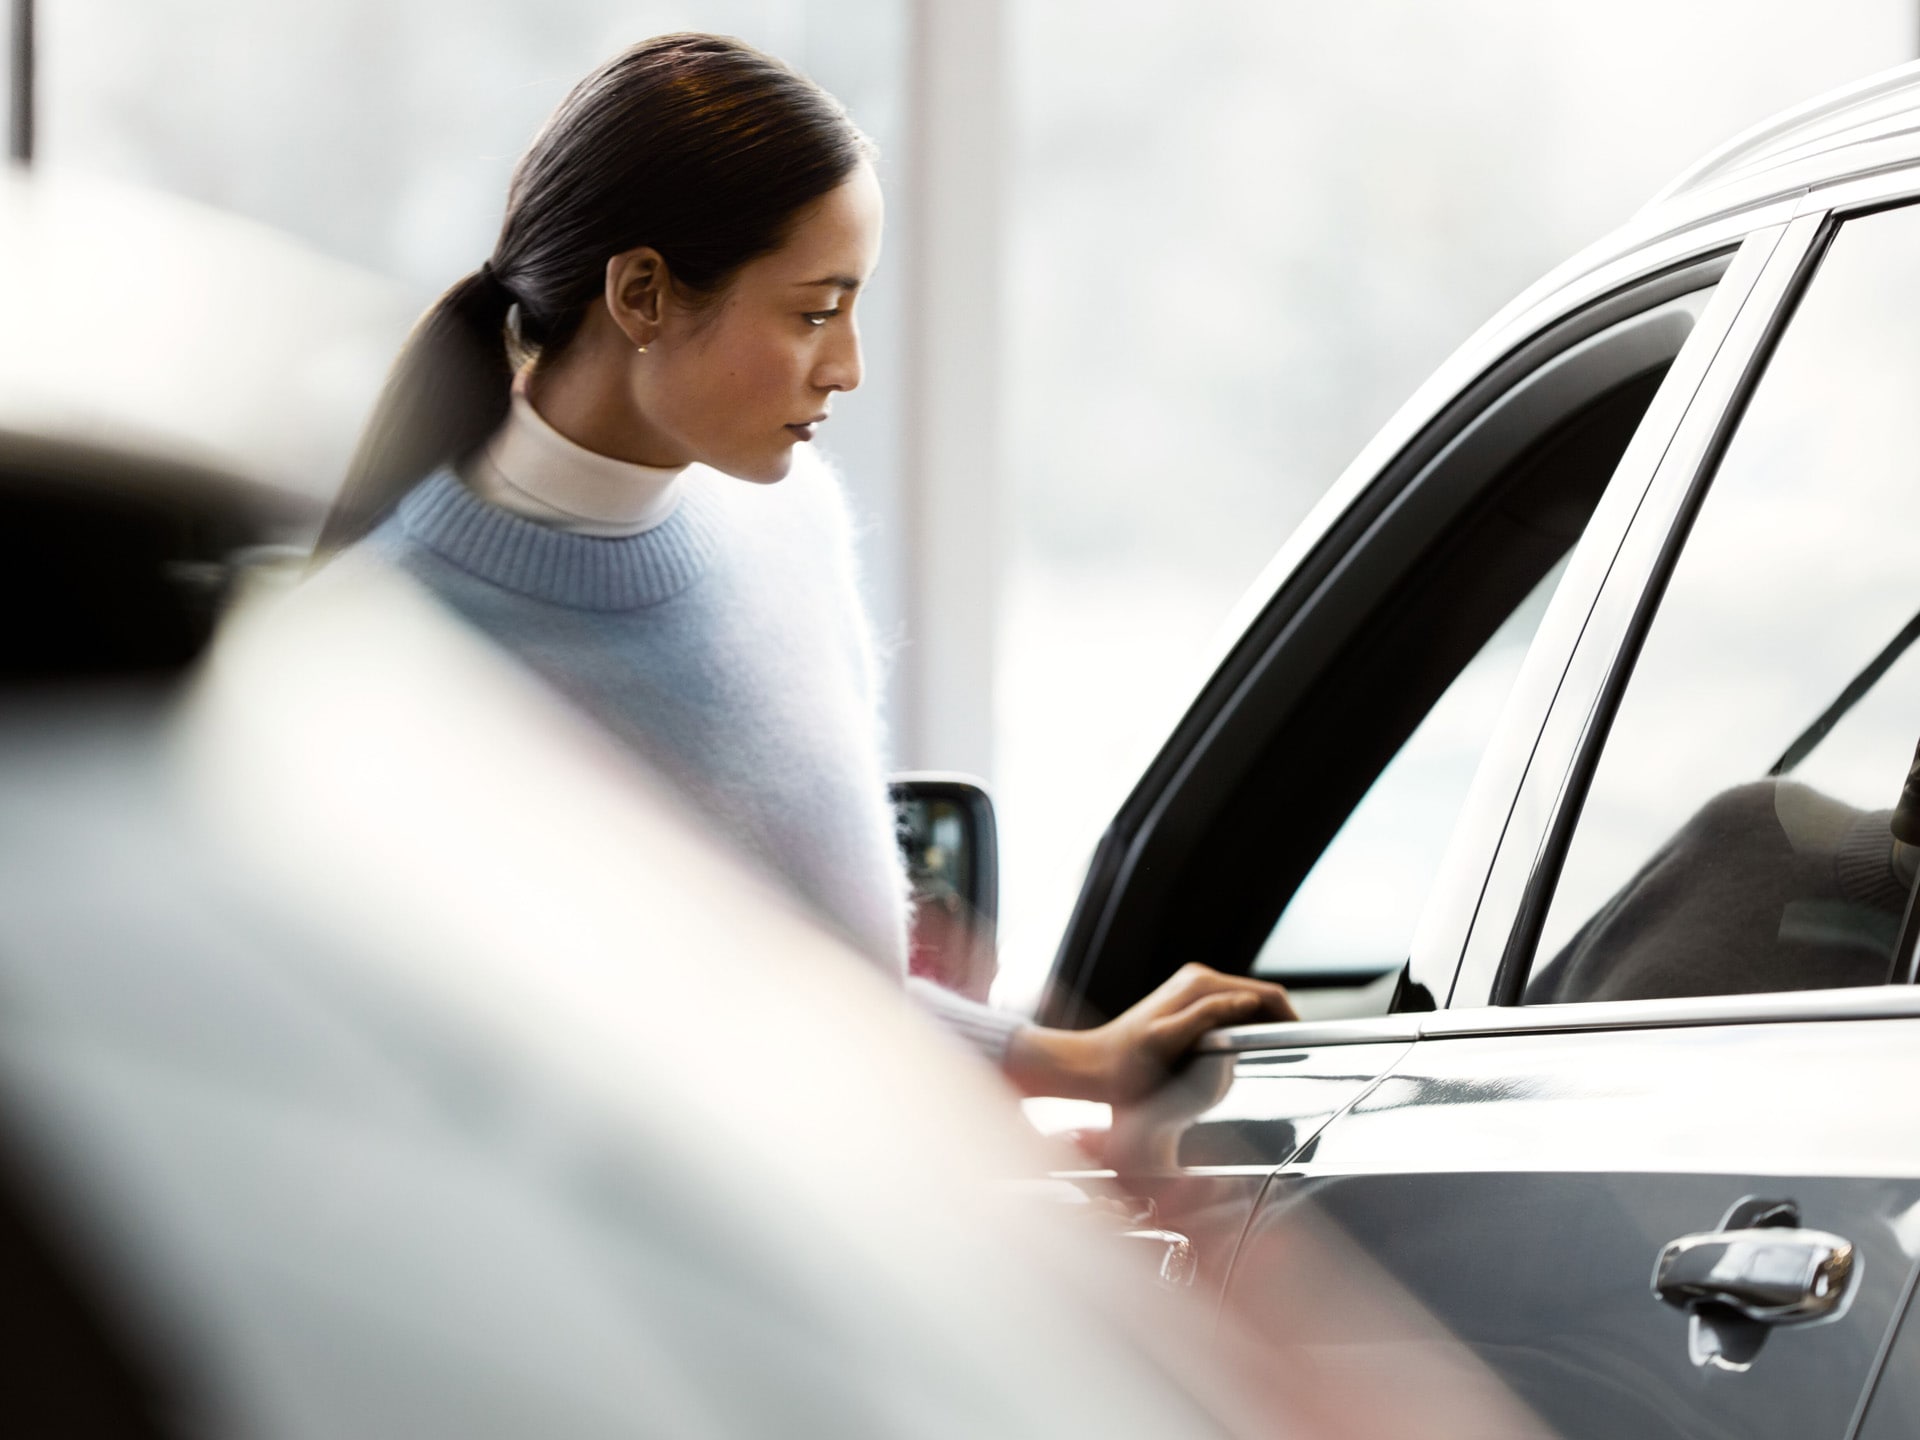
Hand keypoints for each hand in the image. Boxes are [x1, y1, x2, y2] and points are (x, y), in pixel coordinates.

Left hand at [1004, 963, 1296, 1103]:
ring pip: (1248, 1005)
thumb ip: (1206, 1017)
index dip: (1291, 1017)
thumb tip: (1247, 1002)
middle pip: (1260, 997)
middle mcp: (1199, 979)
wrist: (1093, 1068)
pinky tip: (1247, 1052)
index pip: (1265, 994)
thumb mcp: (1165, 1042)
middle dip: (1281, 1022)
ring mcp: (1194, 990)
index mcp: (1200, 985)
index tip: (1308, 1043)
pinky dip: (1247, 1029)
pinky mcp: (1190, 1005)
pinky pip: (1232, 1012)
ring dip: (1264, 1026)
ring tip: (1277, 1057)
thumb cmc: (1125, 1066)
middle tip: (1298, 1057)